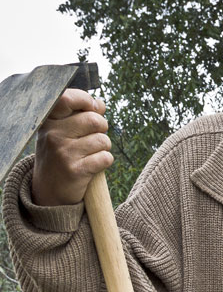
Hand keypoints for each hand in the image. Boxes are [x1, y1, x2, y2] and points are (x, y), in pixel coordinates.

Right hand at [32, 88, 113, 205]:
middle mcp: (53, 135)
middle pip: (94, 120)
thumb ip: (77, 115)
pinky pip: (105, 158)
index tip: (93, 108)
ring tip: (92, 153)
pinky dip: (106, 161)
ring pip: (103, 140)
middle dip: (102, 128)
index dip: (87, 101)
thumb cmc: (59, 156)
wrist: (48, 192)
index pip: (68, 98)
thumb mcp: (59, 132)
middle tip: (94, 137)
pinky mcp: (76, 171)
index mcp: (48, 121)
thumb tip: (101, 104)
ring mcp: (64, 153)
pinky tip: (94, 166)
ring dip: (104, 147)